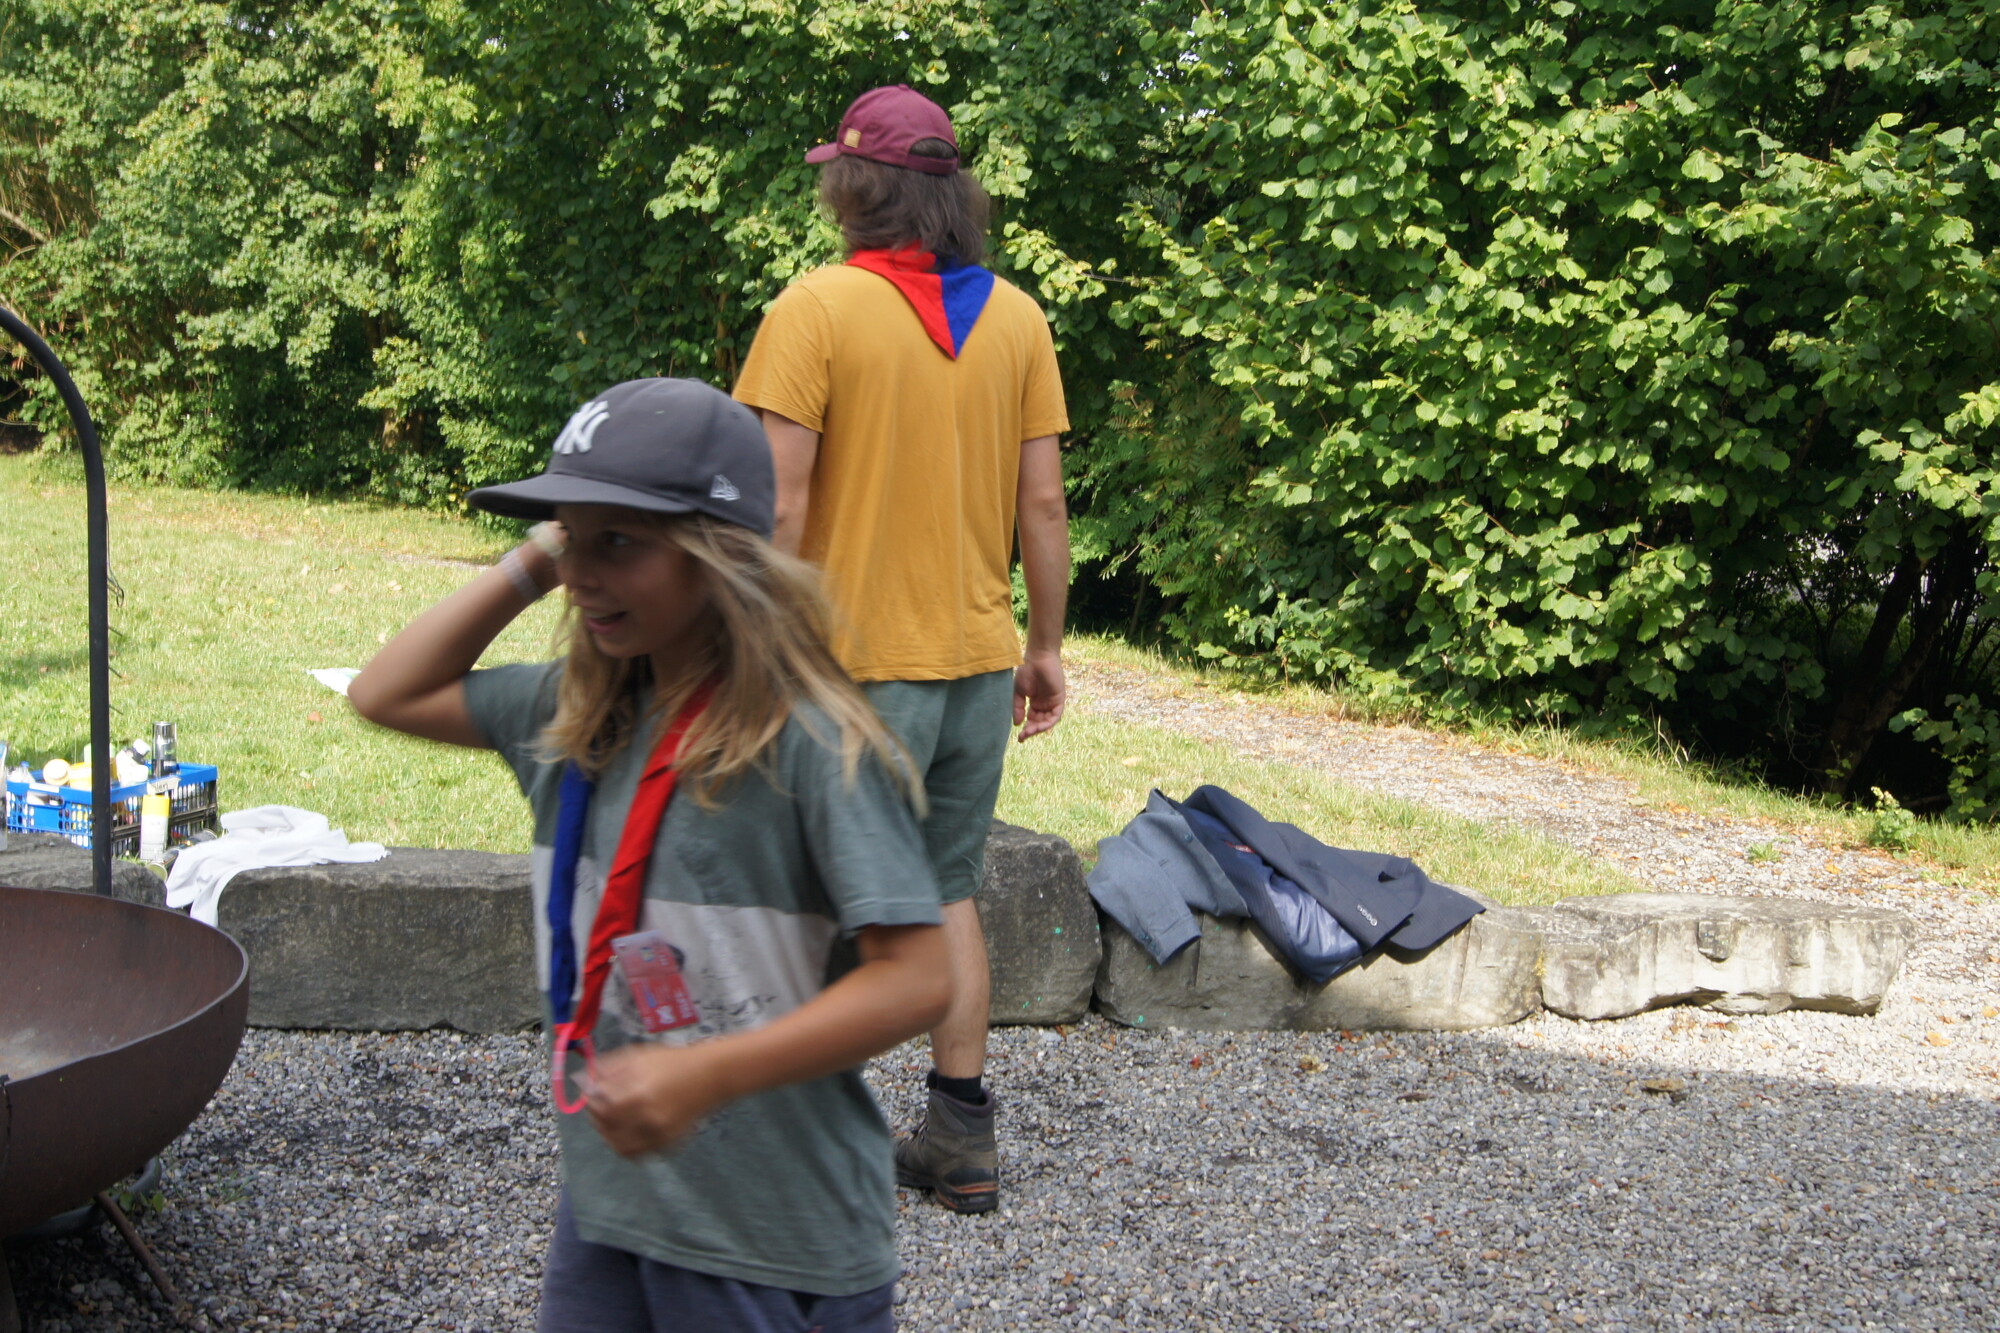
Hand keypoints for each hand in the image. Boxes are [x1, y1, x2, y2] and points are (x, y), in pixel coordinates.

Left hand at [585, 1042, 728, 1157]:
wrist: (710, 1075)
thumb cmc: (673, 1062)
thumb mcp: (638, 1056)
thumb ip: (609, 1069)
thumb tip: (583, 1081)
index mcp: (637, 1093)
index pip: (599, 1107)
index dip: (590, 1103)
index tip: (590, 1096)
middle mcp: (647, 1117)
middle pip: (607, 1129)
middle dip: (597, 1119)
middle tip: (598, 1109)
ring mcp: (659, 1133)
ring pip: (621, 1148)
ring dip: (609, 1137)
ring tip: (611, 1124)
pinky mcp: (669, 1143)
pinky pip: (640, 1153)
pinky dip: (628, 1146)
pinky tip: (628, 1132)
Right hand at [1013, 649, 1065, 740]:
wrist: (1037, 658)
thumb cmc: (1027, 671)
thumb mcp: (1019, 692)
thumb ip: (1018, 708)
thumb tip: (1017, 724)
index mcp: (1035, 703)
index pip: (1032, 720)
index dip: (1026, 729)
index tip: (1019, 737)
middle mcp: (1044, 704)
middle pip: (1040, 722)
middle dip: (1031, 731)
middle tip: (1023, 736)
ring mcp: (1052, 702)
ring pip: (1048, 721)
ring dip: (1039, 728)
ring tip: (1029, 732)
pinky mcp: (1059, 699)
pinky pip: (1055, 715)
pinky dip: (1048, 722)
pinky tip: (1039, 726)